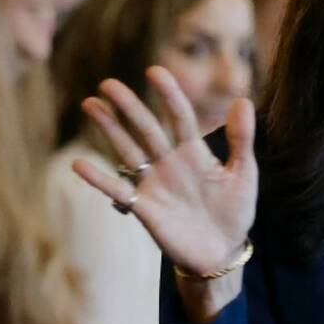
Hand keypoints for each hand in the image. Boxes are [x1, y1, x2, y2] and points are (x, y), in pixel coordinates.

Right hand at [71, 66, 257, 277]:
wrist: (221, 252)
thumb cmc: (234, 211)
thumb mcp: (244, 174)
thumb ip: (242, 139)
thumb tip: (243, 100)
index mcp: (195, 152)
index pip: (180, 117)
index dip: (169, 95)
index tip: (155, 71)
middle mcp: (170, 163)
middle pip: (146, 129)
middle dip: (129, 107)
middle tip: (108, 84)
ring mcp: (155, 184)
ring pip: (128, 151)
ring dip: (109, 130)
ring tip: (90, 105)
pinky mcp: (145, 208)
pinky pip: (119, 191)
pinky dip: (100, 179)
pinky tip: (79, 164)